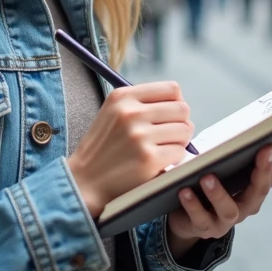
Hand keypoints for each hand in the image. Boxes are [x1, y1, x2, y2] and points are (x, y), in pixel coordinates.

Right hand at [69, 82, 193, 218]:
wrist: (85, 181)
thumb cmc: (104, 147)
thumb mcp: (113, 113)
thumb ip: (141, 103)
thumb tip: (180, 101)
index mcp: (123, 97)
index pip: (172, 89)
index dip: (177, 103)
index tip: (170, 115)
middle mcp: (131, 112)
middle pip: (182, 109)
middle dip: (181, 123)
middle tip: (169, 135)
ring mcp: (140, 136)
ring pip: (185, 130)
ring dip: (179, 141)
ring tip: (163, 148)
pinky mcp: (149, 158)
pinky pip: (180, 152)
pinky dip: (174, 158)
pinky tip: (159, 162)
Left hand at [166, 135, 271, 253]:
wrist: (185, 217)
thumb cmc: (207, 181)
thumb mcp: (222, 163)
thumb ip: (234, 149)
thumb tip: (249, 123)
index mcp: (255, 186)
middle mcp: (246, 205)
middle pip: (260, 189)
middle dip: (264, 168)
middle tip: (267, 148)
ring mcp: (226, 219)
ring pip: (229, 208)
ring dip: (219, 192)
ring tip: (207, 177)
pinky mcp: (204, 228)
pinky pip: (200, 217)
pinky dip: (193, 204)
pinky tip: (185, 191)